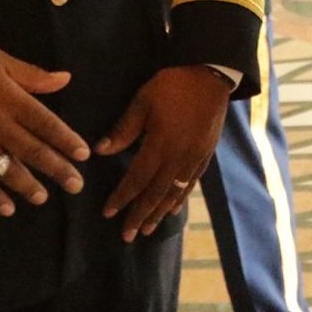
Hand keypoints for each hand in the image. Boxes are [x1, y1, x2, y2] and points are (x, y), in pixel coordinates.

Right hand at [0, 38, 88, 217]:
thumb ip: (32, 75)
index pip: (46, 124)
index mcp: (10, 99)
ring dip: (28, 187)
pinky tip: (7, 208)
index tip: (83, 154)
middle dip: (57, 169)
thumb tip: (65, 79)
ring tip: (43, 198)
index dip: (66, 140)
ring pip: (7, 171)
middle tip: (76, 186)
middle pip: (32, 151)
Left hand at [95, 65, 231, 240]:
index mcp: (160, 145)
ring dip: (160, 213)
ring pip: (175, 192)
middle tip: (127, 236)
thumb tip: (100, 152)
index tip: (109, 213)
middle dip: (140, 215)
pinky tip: (174, 208)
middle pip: (156, 193)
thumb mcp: (143, 101)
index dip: (122, 197)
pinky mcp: (206, 153)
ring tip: (148, 229)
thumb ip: (124, 129)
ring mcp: (194, 158)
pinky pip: (192, 183)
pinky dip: (181, 198)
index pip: (137, 179)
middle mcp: (178, 157)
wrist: (211, 75)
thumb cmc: (173, 85)